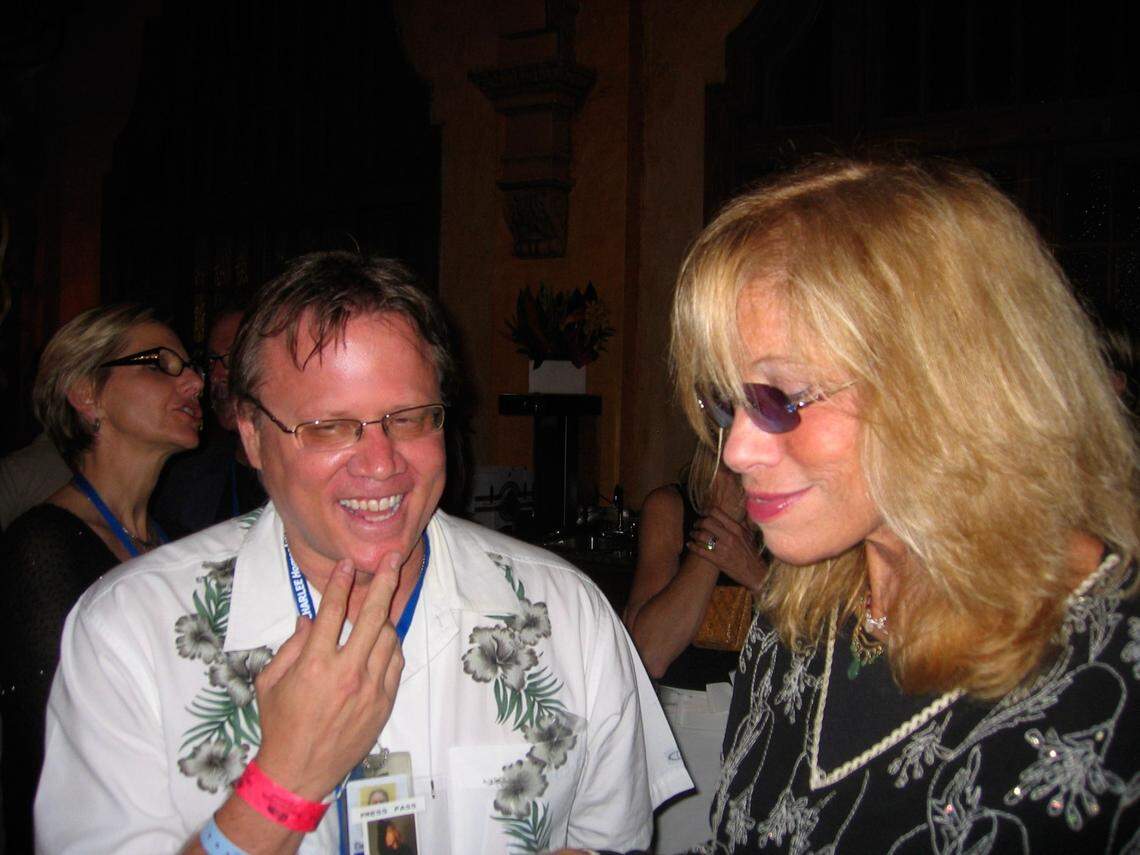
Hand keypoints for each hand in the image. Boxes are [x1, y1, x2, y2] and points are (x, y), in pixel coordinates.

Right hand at [251, 554, 404, 800]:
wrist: (299, 772)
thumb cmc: (280, 724)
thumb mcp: (271, 682)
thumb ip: (291, 646)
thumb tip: (309, 618)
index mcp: (314, 665)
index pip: (331, 613)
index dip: (339, 584)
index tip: (345, 564)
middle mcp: (346, 673)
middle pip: (371, 616)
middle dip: (383, 581)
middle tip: (391, 558)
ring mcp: (369, 688)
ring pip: (388, 638)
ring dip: (382, 619)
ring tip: (376, 610)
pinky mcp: (383, 702)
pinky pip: (394, 663)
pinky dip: (389, 647)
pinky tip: (381, 641)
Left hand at [687, 508, 766, 592]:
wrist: (755, 572)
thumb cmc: (751, 553)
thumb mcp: (749, 535)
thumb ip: (742, 522)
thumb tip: (738, 510)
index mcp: (736, 528)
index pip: (716, 512)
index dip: (706, 511)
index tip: (702, 513)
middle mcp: (729, 536)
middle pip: (706, 522)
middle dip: (698, 522)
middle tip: (696, 525)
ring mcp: (723, 548)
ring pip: (702, 536)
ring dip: (694, 534)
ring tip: (693, 534)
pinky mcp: (718, 560)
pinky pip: (700, 551)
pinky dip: (692, 546)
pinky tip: (690, 545)